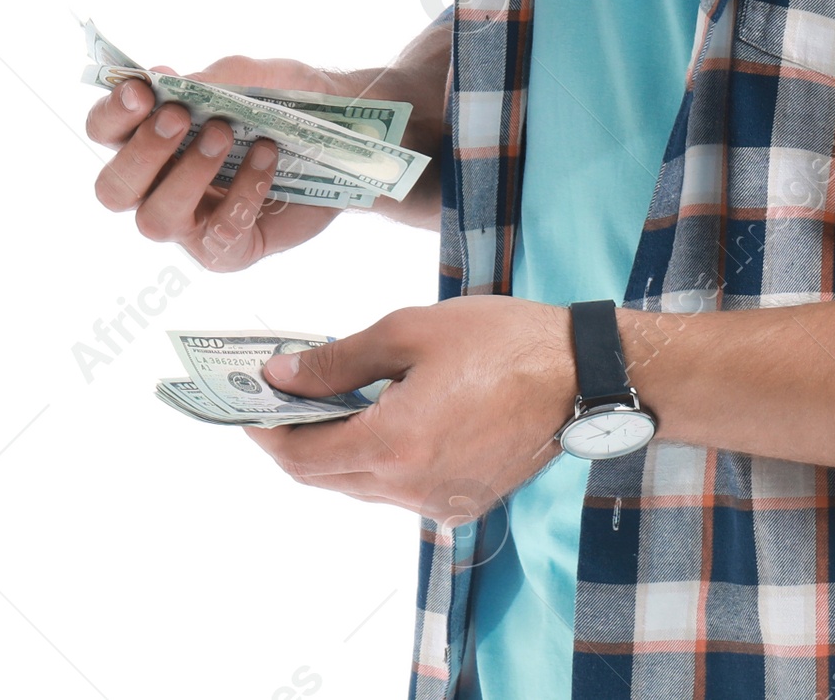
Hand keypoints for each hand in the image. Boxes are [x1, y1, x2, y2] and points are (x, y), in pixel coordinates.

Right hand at [86, 55, 356, 272]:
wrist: (348, 132)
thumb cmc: (288, 100)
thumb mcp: (252, 77)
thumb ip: (210, 81)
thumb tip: (168, 81)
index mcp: (153, 137)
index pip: (105, 131)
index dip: (112, 114)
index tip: (142, 90)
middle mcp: (160, 185)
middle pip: (113, 189)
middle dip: (142, 152)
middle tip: (179, 118)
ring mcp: (191, 223)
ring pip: (155, 221)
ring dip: (188, 175)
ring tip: (226, 136)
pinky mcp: (227, 250)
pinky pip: (219, 234)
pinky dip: (243, 192)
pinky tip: (269, 158)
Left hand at [242, 299, 576, 523]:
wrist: (582, 374)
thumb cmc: (504, 341)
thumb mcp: (413, 331)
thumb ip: (340, 359)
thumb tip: (282, 376)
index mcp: (394, 445)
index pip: (302, 456)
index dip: (269, 433)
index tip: (251, 406)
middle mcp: (411, 488)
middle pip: (326, 479)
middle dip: (297, 442)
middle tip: (286, 401)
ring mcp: (439, 504)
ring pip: (362, 487)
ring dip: (339, 452)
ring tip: (337, 403)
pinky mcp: (464, 504)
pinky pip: (401, 491)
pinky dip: (381, 462)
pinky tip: (390, 421)